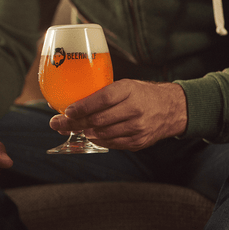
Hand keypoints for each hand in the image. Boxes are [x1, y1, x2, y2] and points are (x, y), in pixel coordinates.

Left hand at [49, 79, 187, 151]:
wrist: (171, 108)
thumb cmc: (142, 94)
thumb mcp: (126, 86)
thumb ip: (103, 93)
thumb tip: (71, 101)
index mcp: (130, 90)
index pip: (103, 99)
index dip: (82, 107)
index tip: (66, 110)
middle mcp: (135, 109)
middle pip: (98, 119)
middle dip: (74, 123)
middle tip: (57, 123)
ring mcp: (138, 127)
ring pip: (103, 134)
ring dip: (83, 133)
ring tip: (69, 129)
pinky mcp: (139, 141)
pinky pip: (112, 143)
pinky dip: (97, 140)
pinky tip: (89, 136)